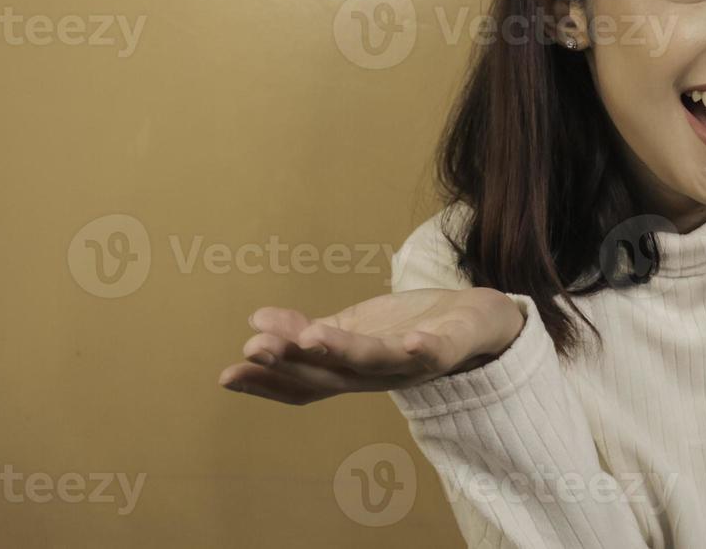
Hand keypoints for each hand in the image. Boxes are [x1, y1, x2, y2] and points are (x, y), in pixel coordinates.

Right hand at [217, 287, 523, 404]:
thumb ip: (308, 331)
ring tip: (311, 337)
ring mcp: (412, 365)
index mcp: (350, 373)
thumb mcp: (352, 326)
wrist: (478, 321)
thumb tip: (256, 320)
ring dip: (340, 352)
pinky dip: (421, 348)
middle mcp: (377, 377)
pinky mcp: (447, 347)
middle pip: (327, 375)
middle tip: (253, 347)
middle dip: (289, 362)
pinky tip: (410, 339)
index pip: (302, 385)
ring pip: (371, 362)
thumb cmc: (411, 326)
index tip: (227, 374)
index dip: (266, 383)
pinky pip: (435, 352)